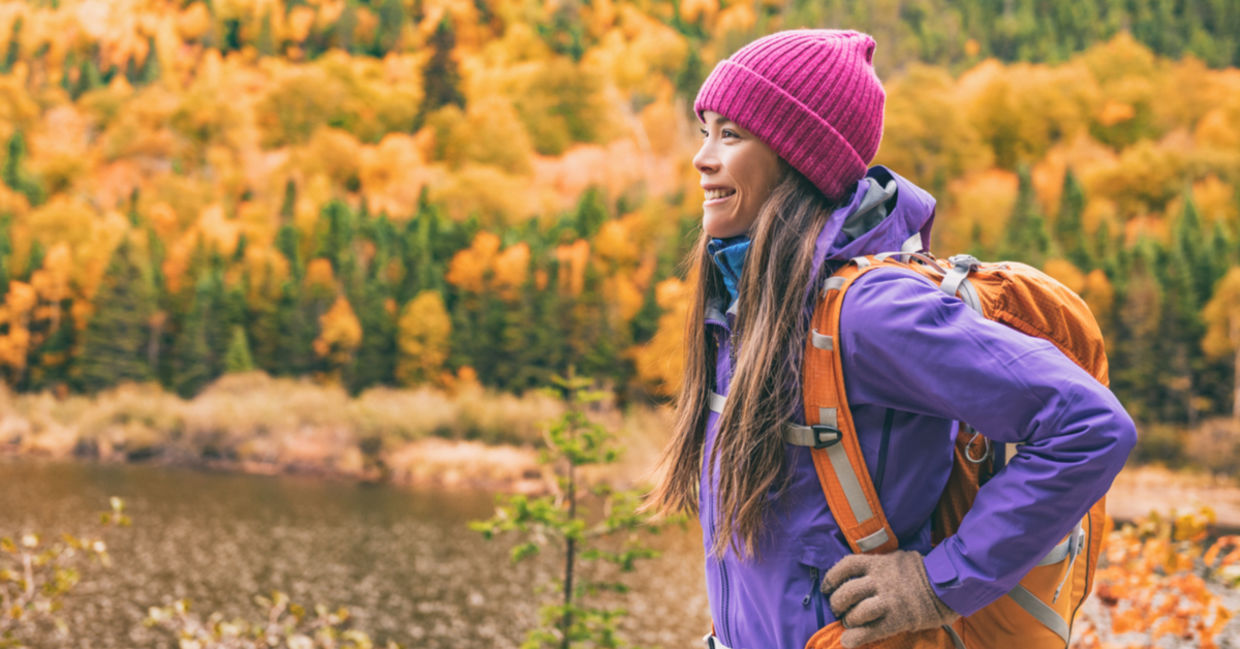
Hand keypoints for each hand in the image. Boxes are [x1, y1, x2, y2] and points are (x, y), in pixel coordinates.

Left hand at [820, 550, 958, 647]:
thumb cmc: (923, 572)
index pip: (846, 566)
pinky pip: (870, 631)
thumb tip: (862, 573)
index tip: (827, 587)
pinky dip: (856, 638)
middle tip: (839, 610)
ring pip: (856, 612)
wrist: (948, 586)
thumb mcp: (898, 558)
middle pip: (847, 592)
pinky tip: (849, 642)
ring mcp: (888, 600)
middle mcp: (880, 579)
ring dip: (849, 621)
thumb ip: (880, 564)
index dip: (832, 577)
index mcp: (879, 562)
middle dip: (837, 603)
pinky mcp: (897, 618)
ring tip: (850, 624)